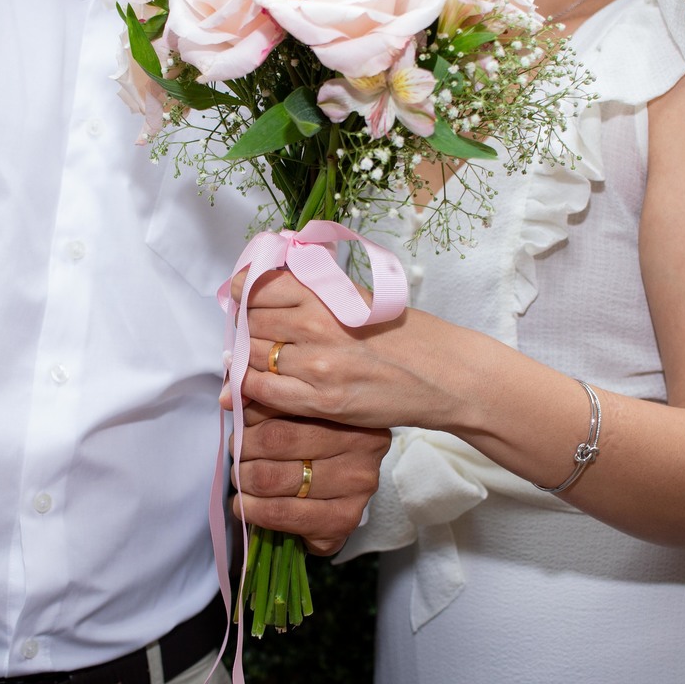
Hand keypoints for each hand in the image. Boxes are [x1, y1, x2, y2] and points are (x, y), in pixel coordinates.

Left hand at [229, 400, 387, 555]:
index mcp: (348, 411)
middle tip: (237, 453)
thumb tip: (231, 395)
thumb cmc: (316, 449)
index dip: (251, 412)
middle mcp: (361, 445)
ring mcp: (355, 485)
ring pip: (272, 478)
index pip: (284, 402)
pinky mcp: (343, 519)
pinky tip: (244, 505)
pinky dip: (251, 509)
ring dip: (243, 479)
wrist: (342, 498)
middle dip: (242, 448)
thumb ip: (269, 400)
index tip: (240, 421)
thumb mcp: (300, 415)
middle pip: (275, 440)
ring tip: (241, 478)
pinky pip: (280, 513)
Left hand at [230, 268, 457, 430]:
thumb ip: (315, 290)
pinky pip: (263, 392)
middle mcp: (316, 326)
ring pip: (250, 357)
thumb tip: (270, 283)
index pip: (259, 286)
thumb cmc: (404, 334)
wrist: (442, 373)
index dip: (244, 292)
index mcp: (326, 294)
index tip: (242, 298)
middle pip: (250, 322)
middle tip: (247, 334)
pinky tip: (246, 385)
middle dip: (243, 328)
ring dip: (243, 358)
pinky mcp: (321, 400)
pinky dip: (247, 388)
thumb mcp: (357, 297)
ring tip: (249, 359)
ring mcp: (317, 365)